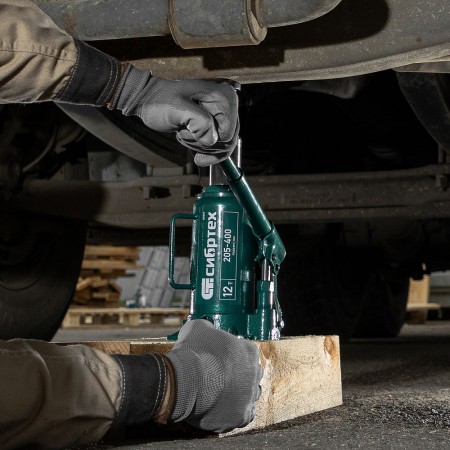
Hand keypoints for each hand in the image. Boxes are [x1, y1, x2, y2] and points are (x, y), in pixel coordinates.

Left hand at [113, 67, 238, 165]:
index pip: (227, 134)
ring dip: (199, 145)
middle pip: (227, 142)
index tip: (187, 130)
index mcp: (224, 97)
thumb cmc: (161, 102)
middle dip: (203, 144)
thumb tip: (212, 140)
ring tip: (183, 130)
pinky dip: (203, 148)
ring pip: (221, 146)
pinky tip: (190, 144)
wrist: (150, 99)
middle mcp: (228, 104)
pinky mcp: (216, 121)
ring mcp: (223, 114)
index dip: (208, 140)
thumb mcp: (178, 109)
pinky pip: (218, 146)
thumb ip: (199, 123)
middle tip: (183, 130)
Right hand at [166, 320, 262, 432]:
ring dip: (240, 394)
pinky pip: (244, 416)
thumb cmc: (193, 352)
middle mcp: (254, 373)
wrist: (186, 380)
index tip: (222, 359)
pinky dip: (235, 413)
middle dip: (241, 374)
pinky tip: (224, 409)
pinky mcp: (241, 415)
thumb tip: (204, 328)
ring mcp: (249, 395)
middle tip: (222, 376)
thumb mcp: (198, 328)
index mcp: (248, 351)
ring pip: (250, 395)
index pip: (247, 352)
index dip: (234, 356)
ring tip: (221, 394)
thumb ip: (206, 328)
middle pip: (252, 374)